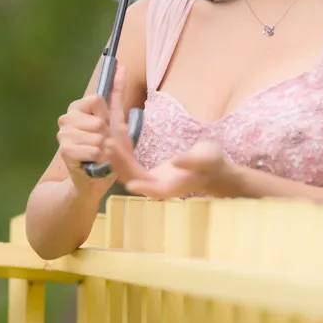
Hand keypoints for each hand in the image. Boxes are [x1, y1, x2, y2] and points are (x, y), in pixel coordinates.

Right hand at [56, 64, 127, 187]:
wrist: (95, 177)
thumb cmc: (106, 147)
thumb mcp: (115, 118)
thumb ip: (117, 91)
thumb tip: (123, 65)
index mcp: (76, 107)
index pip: (97, 99)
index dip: (106, 115)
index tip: (104, 125)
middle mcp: (66, 118)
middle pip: (98, 120)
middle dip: (106, 134)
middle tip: (101, 143)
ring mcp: (63, 134)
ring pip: (96, 135)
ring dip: (104, 148)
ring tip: (98, 153)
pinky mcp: (64, 151)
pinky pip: (91, 149)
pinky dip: (98, 158)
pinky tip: (93, 161)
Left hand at [101, 94, 229, 198]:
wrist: (213, 166)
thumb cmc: (213, 163)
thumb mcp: (206, 159)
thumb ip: (190, 161)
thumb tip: (174, 161)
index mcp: (173, 187)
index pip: (155, 190)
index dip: (142, 188)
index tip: (130, 183)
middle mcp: (159, 186)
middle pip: (135, 178)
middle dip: (121, 162)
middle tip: (109, 144)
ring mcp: (153, 180)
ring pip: (130, 171)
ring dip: (118, 156)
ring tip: (109, 137)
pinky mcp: (150, 172)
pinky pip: (133, 162)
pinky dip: (125, 149)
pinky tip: (121, 131)